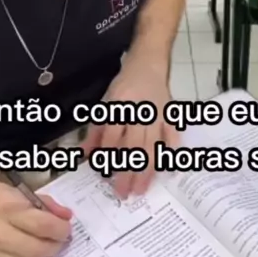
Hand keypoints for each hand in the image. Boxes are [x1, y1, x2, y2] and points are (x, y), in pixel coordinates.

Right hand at [0, 176, 71, 256]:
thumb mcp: (11, 189)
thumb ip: (40, 202)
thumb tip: (64, 215)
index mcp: (7, 208)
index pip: (45, 226)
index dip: (62, 229)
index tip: (67, 227)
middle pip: (39, 250)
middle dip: (56, 246)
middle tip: (59, 239)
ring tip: (43, 245)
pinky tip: (22, 250)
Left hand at [83, 59, 178, 198]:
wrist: (148, 63)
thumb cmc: (124, 84)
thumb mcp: (105, 103)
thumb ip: (96, 130)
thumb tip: (85, 155)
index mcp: (120, 106)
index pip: (113, 135)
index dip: (109, 156)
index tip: (106, 177)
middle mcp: (139, 111)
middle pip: (134, 146)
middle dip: (129, 172)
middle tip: (124, 193)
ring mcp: (157, 114)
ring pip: (153, 146)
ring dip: (148, 170)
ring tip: (142, 189)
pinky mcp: (170, 114)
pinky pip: (173, 135)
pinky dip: (172, 151)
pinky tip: (170, 169)